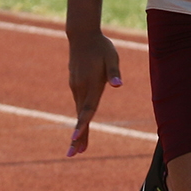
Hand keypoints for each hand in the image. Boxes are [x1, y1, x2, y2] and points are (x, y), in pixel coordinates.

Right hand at [67, 31, 122, 155]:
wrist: (82, 35)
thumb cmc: (101, 46)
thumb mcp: (111, 57)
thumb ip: (113, 72)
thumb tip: (118, 84)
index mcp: (91, 84)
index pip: (87, 109)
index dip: (83, 125)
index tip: (76, 138)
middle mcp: (80, 88)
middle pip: (80, 116)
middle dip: (78, 137)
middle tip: (73, 155)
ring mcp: (75, 86)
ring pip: (78, 112)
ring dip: (78, 130)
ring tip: (77, 148)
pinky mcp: (75, 84)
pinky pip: (78, 105)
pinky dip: (79, 118)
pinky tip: (81, 129)